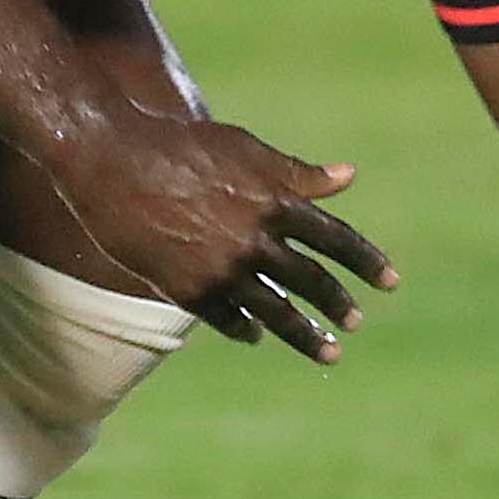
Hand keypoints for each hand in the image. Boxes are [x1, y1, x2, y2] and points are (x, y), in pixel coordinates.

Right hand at [39, 104, 394, 363]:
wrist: (108, 161)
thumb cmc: (178, 146)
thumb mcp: (243, 149)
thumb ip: (295, 172)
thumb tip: (346, 178)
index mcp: (273, 200)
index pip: (335, 239)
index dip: (367, 262)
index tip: (391, 282)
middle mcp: (253, 239)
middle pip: (311, 281)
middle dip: (339, 305)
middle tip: (356, 322)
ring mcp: (220, 268)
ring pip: (276, 311)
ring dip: (306, 334)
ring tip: (330, 352)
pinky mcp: (187, 288)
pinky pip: (229, 318)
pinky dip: (248, 329)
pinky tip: (259, 335)